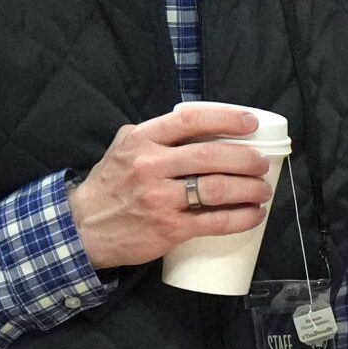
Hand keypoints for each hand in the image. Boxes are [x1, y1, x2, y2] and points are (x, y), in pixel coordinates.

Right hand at [67, 104, 273, 269]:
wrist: (84, 228)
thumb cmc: (110, 184)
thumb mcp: (124, 146)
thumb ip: (155, 133)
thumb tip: (199, 123)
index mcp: (142, 139)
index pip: (191, 120)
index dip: (226, 119)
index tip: (250, 123)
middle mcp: (151, 166)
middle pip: (211, 156)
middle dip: (246, 159)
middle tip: (262, 164)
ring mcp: (160, 199)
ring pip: (217, 189)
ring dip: (249, 188)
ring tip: (263, 190)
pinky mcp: (168, 229)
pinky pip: (214, 222)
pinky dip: (241, 218)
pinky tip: (254, 214)